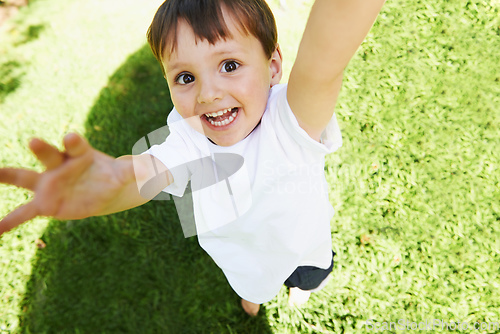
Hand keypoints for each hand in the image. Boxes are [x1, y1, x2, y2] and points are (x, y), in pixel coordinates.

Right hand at [0, 133, 136, 235]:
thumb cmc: (113, 177)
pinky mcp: (44, 204)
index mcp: (81, 155)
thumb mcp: (127, 174)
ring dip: (8, 175)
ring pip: (26, 178)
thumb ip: (140, 170)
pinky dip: (9, 221)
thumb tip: (162, 167)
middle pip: (50, 155)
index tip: (71, 136)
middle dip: (43, 149)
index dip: (73, 141)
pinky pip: (24, 213)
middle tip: (34, 140)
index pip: (76, 146)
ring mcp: (49, 184)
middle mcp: (60, 166)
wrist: (104, 192)